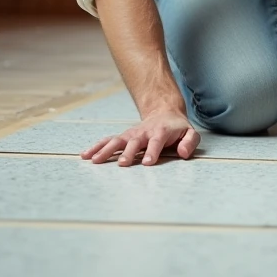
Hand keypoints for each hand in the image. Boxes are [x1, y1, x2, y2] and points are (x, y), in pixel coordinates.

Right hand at [81, 109, 200, 165]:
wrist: (164, 113)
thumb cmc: (178, 128)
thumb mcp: (190, 133)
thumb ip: (189, 143)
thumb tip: (182, 153)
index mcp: (161, 132)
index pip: (156, 141)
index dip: (152, 151)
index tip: (147, 162)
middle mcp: (144, 133)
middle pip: (134, 142)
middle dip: (128, 152)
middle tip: (123, 164)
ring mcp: (131, 135)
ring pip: (117, 140)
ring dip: (106, 150)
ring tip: (94, 160)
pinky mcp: (123, 137)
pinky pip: (108, 141)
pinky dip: (97, 147)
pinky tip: (86, 155)